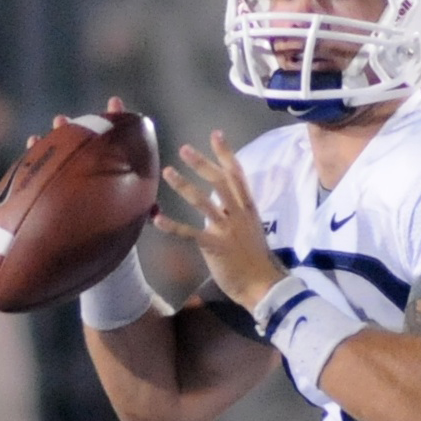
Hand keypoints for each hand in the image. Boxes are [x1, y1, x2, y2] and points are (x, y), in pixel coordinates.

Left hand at [156, 130, 283, 311]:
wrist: (264, 286)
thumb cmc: (256, 259)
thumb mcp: (250, 229)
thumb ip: (234, 213)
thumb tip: (220, 201)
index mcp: (248, 209)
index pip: (237, 175)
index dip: (226, 154)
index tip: (216, 134)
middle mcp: (238, 215)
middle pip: (220, 182)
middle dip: (203, 164)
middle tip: (184, 149)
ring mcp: (227, 230)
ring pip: (204, 203)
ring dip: (184, 186)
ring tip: (168, 172)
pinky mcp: (215, 246)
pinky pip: (190, 233)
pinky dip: (173, 226)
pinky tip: (156, 218)